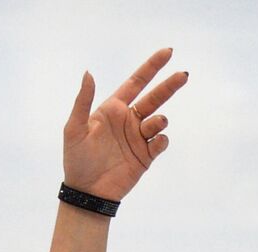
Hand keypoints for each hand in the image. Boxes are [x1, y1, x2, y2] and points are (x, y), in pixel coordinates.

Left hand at [62, 47, 187, 202]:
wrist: (86, 193)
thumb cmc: (76, 159)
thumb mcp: (74, 129)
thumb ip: (83, 101)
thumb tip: (88, 72)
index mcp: (113, 110)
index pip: (136, 83)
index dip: (151, 67)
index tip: (168, 52)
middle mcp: (128, 121)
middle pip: (154, 97)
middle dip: (169, 86)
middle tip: (183, 76)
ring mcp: (138, 138)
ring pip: (158, 120)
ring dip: (160, 120)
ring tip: (157, 122)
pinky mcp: (145, 156)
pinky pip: (160, 143)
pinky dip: (161, 139)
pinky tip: (156, 141)